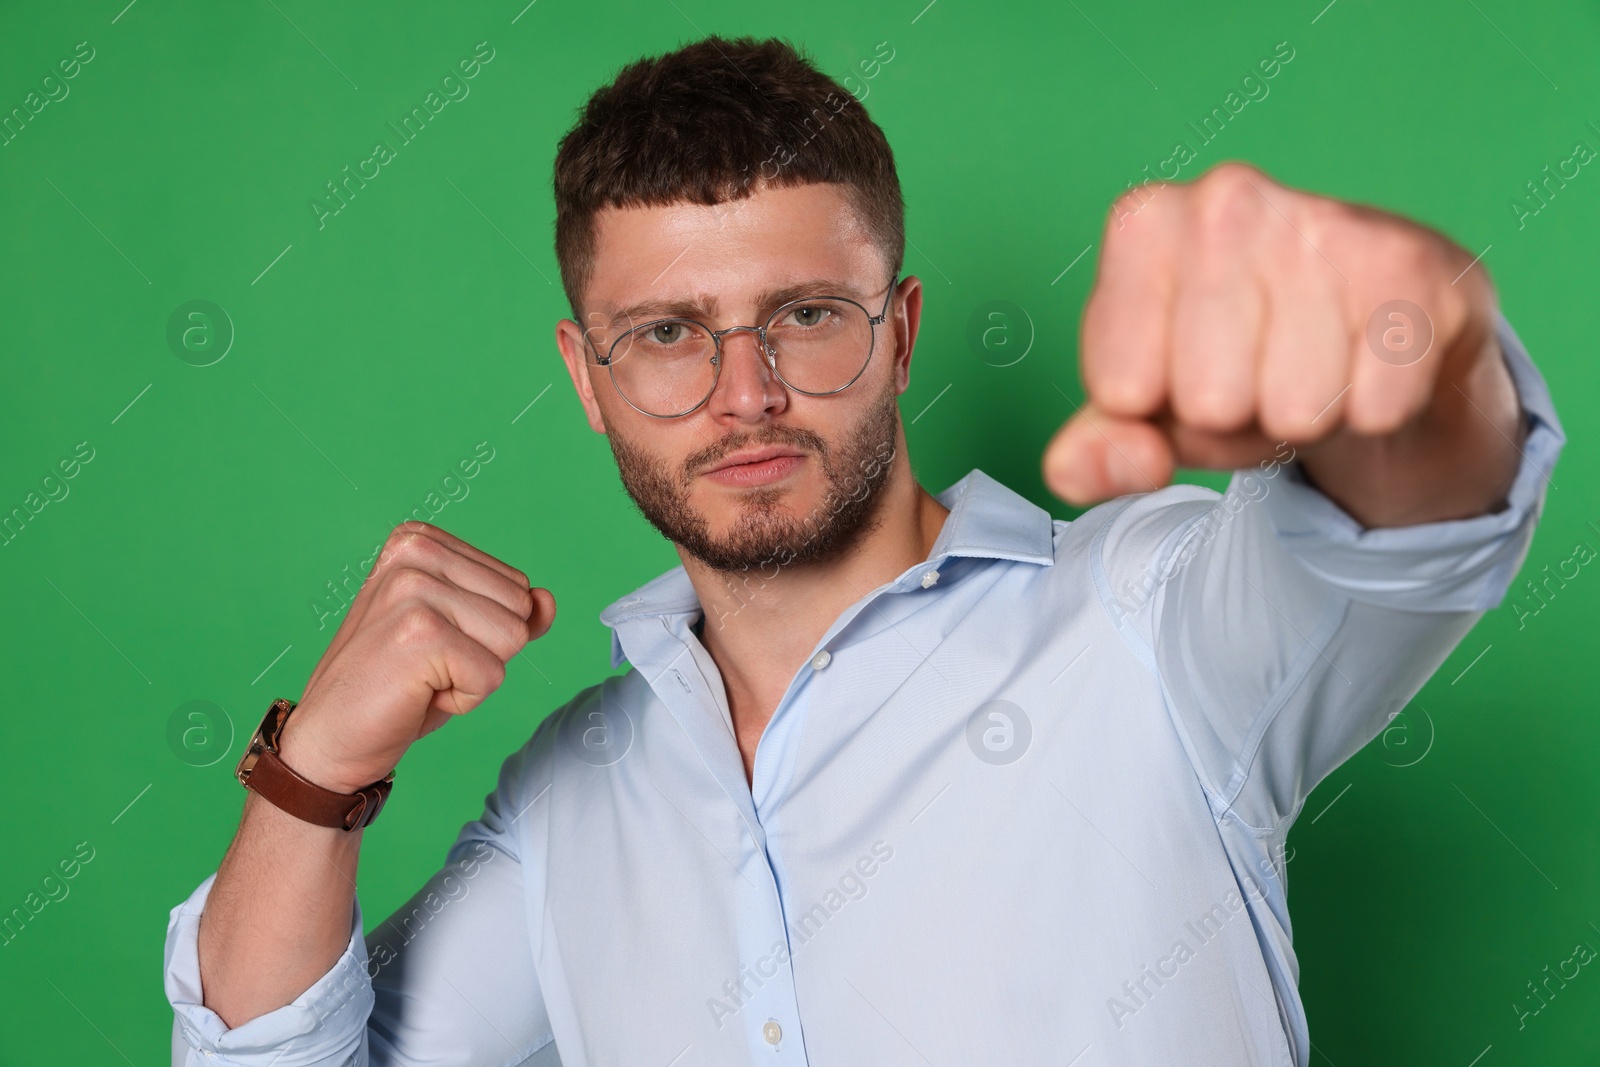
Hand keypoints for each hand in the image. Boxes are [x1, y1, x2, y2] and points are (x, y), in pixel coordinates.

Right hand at [277, 522, 556, 793]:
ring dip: (476, 674)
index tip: (431, 645)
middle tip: (426, 666)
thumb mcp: (458, 638)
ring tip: (422, 677)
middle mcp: (415, 552)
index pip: (515, 585)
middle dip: (486, 650)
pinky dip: (464, 699)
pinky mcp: (420, 633)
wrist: (328, 738)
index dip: (483, 631)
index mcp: (419, 540)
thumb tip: (547, 600)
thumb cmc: (393, 687)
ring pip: (513, 638)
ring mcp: (415, 590)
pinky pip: (493, 676)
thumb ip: (506, 613)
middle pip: (519, 607)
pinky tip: (417, 694)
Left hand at [1043, 161, 1517, 525]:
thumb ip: (1094, 451)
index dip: (1154, 408)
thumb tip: (1098, 467)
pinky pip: (1375, 406)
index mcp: (1145, 225)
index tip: (1182, 372)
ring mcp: (1323, 221)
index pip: (1121, 390)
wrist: (1366, 330)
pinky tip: (1369, 361)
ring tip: (1310, 366)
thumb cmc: (1239, 359)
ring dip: (1307, 414)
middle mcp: (1227, 199)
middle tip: (1257, 374)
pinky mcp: (1412, 265)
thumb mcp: (1146, 408)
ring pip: (1296, 409)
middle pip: (1209, 402)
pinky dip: (1374, 411)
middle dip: (1233, 415)